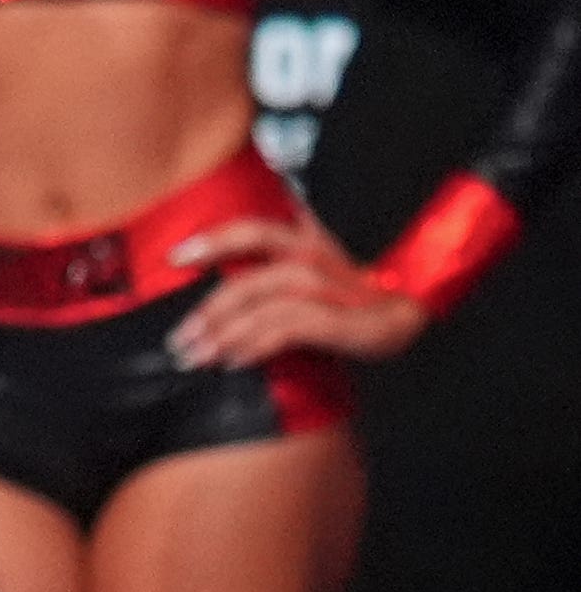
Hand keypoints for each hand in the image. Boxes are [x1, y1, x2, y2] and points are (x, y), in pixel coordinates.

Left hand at [167, 208, 423, 366]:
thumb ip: (269, 273)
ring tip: (199, 356)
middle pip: (256, 275)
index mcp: (313, 243)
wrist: (417, 317)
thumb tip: (210, 295)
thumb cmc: (353, 301)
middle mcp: (327, 260)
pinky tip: (236, 361)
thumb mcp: (312, 278)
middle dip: (210, 309)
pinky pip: (297, 327)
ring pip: (273, 299)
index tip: (173, 258)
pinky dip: (261, 343)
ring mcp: (344, 292)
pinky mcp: (358, 323)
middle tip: (178, 340)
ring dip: (229, 329)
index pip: (258, 230)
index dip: (215, 239)